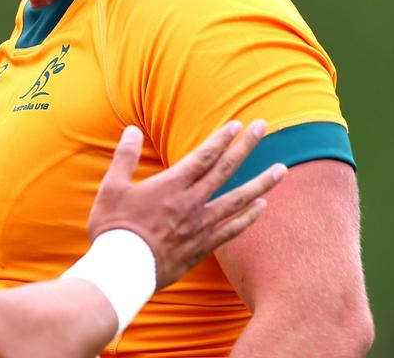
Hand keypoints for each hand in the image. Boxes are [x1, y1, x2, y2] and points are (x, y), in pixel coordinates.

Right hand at [88, 121, 285, 288]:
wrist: (123, 269)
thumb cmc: (114, 228)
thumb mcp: (112, 187)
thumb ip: (125, 157)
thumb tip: (132, 130)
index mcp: (170, 185)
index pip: (202, 156)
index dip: (221, 138)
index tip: (237, 125)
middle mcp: (191, 202)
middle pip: (225, 169)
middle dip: (246, 146)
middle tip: (262, 126)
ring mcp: (201, 225)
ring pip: (238, 199)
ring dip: (261, 182)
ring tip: (282, 169)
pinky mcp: (202, 246)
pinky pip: (232, 229)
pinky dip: (249, 217)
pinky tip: (262, 207)